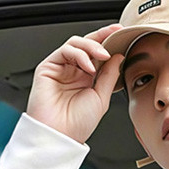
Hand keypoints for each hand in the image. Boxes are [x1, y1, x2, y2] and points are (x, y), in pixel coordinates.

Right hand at [26, 25, 124, 143]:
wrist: (60, 136)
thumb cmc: (78, 124)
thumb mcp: (102, 98)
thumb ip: (109, 75)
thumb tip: (118, 56)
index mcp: (86, 78)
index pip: (97, 53)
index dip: (108, 40)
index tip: (121, 32)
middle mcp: (73, 71)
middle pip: (86, 44)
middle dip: (102, 36)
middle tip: (115, 36)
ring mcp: (60, 68)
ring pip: (75, 43)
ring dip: (91, 46)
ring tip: (103, 56)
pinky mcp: (47, 68)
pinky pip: (64, 51)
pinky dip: (79, 54)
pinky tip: (89, 66)